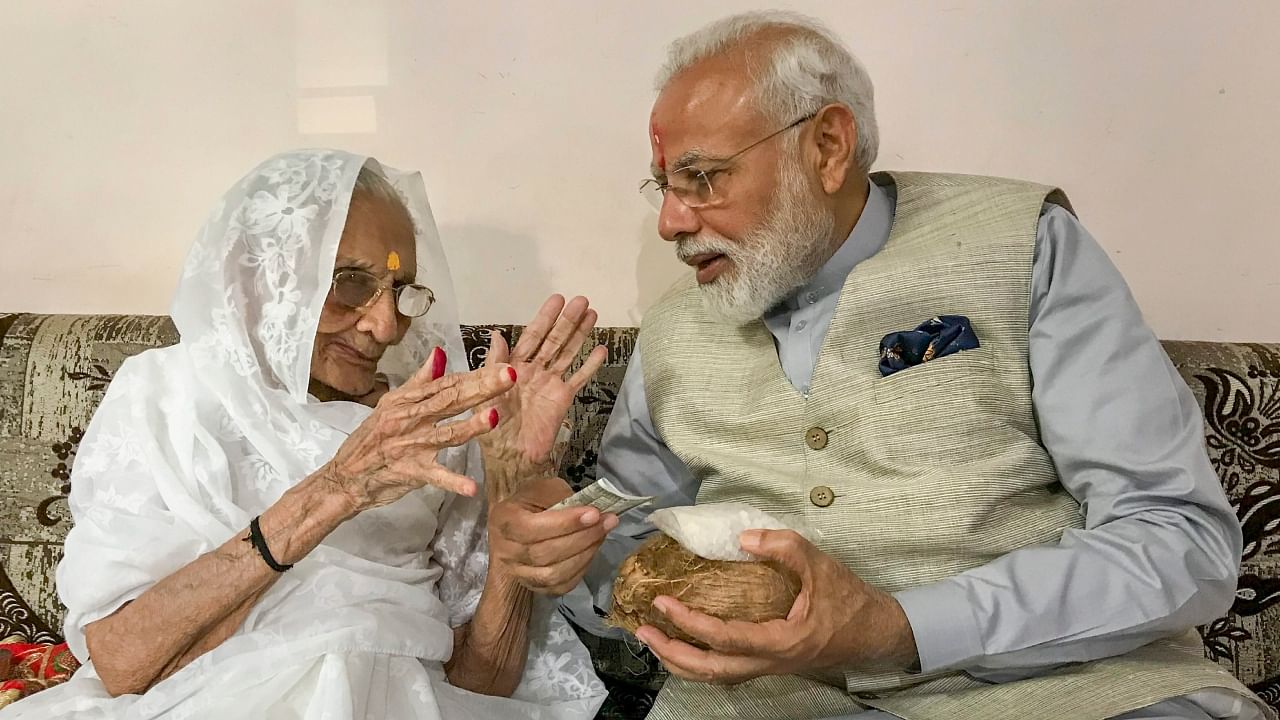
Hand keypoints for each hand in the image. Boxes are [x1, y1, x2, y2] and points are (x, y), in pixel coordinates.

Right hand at [324, 347, 514, 513]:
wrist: (343, 476)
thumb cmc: (369, 440)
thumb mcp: (391, 405)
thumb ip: (419, 382)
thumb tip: (440, 354)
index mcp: (407, 402)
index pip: (446, 384)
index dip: (475, 375)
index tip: (502, 366)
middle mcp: (409, 419)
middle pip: (450, 401)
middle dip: (481, 388)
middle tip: (509, 376)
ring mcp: (410, 445)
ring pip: (446, 434)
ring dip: (471, 427)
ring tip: (495, 417)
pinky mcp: (409, 472)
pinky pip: (434, 477)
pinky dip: (452, 482)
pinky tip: (472, 488)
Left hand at [478, 295, 606, 498]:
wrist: (509, 457)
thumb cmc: (491, 428)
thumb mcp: (485, 393)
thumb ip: (493, 364)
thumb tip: (497, 334)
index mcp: (513, 366)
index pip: (532, 336)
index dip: (545, 318)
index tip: (558, 300)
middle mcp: (534, 370)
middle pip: (554, 340)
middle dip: (567, 321)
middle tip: (582, 301)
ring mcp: (550, 383)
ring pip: (568, 353)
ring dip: (580, 334)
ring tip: (593, 314)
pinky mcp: (562, 399)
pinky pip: (579, 378)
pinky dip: (590, 365)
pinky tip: (601, 350)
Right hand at [488, 476, 618, 594]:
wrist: (517, 525)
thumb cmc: (530, 503)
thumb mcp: (541, 488)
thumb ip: (559, 496)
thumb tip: (588, 509)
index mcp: (503, 521)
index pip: (532, 528)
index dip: (565, 523)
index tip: (594, 513)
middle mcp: (506, 552)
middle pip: (544, 554)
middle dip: (582, 537)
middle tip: (607, 522)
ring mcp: (518, 573)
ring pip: (553, 574)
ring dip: (585, 554)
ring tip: (602, 534)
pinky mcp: (534, 586)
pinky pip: (560, 586)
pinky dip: (580, 569)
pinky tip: (591, 550)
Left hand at [634, 529, 918, 684]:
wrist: (875, 632)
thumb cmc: (850, 600)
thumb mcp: (821, 565)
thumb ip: (785, 546)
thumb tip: (743, 537)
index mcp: (781, 642)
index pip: (725, 638)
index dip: (690, 623)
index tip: (663, 604)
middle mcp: (770, 663)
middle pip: (711, 671)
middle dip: (672, 653)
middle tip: (643, 630)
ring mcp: (769, 668)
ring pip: (716, 677)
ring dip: (681, 661)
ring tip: (653, 640)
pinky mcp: (769, 664)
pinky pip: (726, 671)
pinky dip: (699, 662)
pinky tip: (684, 646)